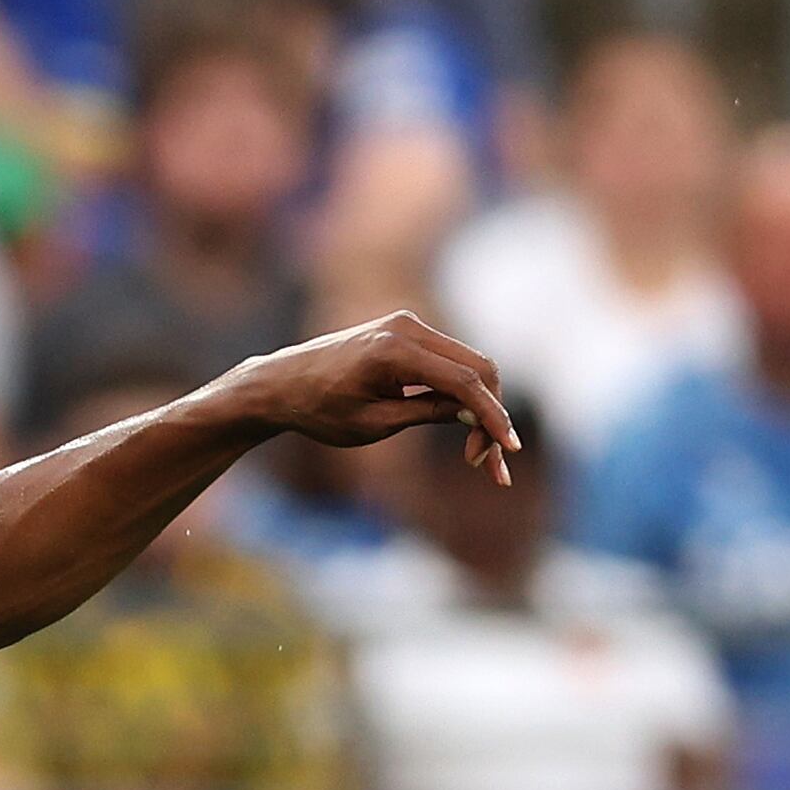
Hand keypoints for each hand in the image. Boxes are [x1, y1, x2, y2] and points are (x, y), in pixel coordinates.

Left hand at [210, 312, 519, 477]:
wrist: (281, 384)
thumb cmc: (319, 410)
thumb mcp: (375, 424)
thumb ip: (428, 413)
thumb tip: (476, 412)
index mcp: (395, 350)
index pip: (465, 381)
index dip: (492, 417)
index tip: (508, 451)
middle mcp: (407, 326)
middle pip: (478, 367)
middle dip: (492, 415)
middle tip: (490, 465)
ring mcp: (409, 325)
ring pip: (469, 364)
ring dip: (481, 406)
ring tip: (479, 456)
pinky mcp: (407, 333)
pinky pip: (449, 361)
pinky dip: (462, 393)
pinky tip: (465, 429)